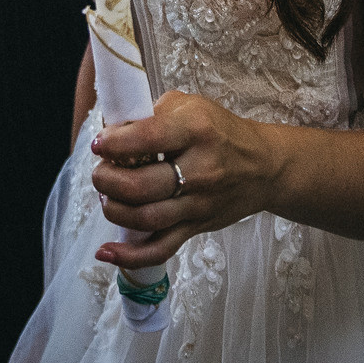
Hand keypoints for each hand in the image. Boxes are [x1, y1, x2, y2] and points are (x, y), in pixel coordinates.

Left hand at [87, 91, 277, 266]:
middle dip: (108, 180)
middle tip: (100, 172)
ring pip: (148, 218)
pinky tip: (106, 251)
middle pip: (142, 186)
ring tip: (107, 197)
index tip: (99, 144)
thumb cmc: (219, 131)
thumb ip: (150, 114)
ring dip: (115, 210)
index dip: (114, 143)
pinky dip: (131, 256)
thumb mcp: (189, 106)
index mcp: (195, 130)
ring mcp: (198, 203)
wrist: (264, 166)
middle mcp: (199, 169)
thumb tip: (109, 130)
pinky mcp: (197, 227)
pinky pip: (161, 248)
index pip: (147, 138)